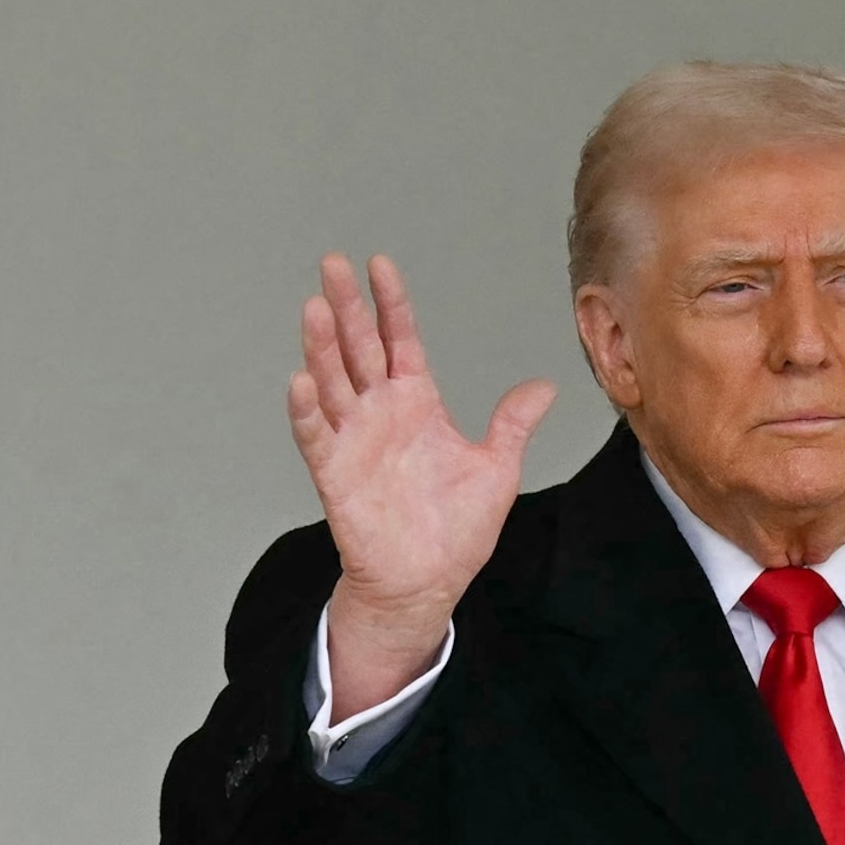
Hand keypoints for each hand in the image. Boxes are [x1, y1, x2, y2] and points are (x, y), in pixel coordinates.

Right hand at [289, 253, 555, 716]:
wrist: (428, 580)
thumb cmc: (456, 528)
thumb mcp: (497, 468)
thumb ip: (512, 423)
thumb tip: (543, 387)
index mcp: (417, 404)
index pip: (400, 340)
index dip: (390, 304)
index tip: (380, 264)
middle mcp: (381, 414)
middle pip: (360, 348)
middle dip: (347, 307)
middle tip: (333, 263)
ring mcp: (355, 441)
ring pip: (334, 382)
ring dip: (322, 347)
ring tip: (315, 307)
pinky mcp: (336, 475)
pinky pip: (318, 437)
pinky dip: (309, 410)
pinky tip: (302, 381)